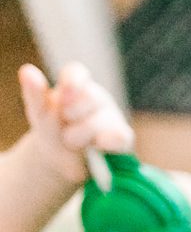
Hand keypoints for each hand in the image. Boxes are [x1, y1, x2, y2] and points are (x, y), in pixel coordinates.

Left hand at [18, 63, 133, 184]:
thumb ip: (35, 94)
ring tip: (73, 142)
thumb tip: (27, 69)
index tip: (64, 95)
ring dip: (81, 136)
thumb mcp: (39, 114)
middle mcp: (97, 98)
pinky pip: (120, 137)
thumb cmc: (51, 131)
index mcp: (76, 85)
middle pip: (90, 97)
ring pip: (100, 120)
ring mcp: (112, 116)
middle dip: (71, 115)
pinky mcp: (122, 137)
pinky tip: (97, 146)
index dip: (73, 82)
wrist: (61, 162)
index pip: (77, 73)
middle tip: (63, 125)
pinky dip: (107, 143)